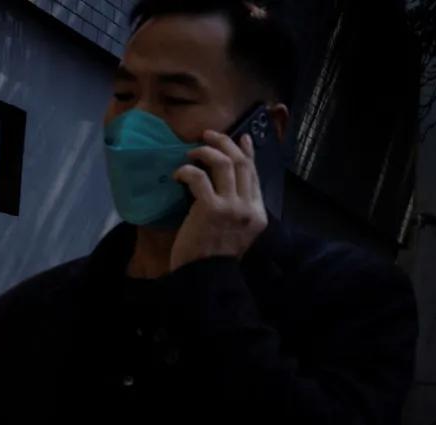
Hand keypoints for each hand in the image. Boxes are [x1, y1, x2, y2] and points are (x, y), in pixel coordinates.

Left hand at [170, 130, 267, 270]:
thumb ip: (238, 209)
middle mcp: (249, 207)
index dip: (247, 152)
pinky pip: (198, 178)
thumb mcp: (237, 232)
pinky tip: (177, 175)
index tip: (241, 137)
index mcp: (258, 213)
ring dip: (205, 152)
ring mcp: (232, 207)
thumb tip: (227, 184)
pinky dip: (186, 171)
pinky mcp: (210, 208)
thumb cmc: (214, 257)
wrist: (205, 277)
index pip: (255, 173)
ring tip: (190, 152)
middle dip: (225, 143)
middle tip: (208, 135)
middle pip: (241, 162)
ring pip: (223, 163)